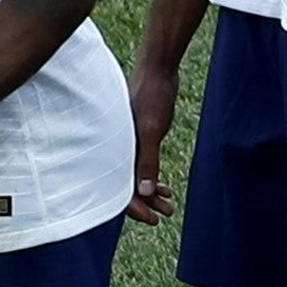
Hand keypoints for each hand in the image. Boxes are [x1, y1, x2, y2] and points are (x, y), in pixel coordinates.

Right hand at [126, 61, 178, 224]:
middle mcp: (119, 146)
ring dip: (152, 192)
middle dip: (145, 203)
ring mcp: (128, 140)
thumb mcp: (151, 129)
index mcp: (118, 146)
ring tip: (169, 206)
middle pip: (126, 184)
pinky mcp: (138, 133)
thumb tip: (146, 192)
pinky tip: (166, 185)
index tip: (153, 220)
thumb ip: (146, 159)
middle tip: (165, 215)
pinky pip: (141, 163)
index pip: (120, 186)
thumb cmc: (152, 93)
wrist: (158, 67)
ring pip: (135, 175)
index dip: (134, 207)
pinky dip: (153, 176)